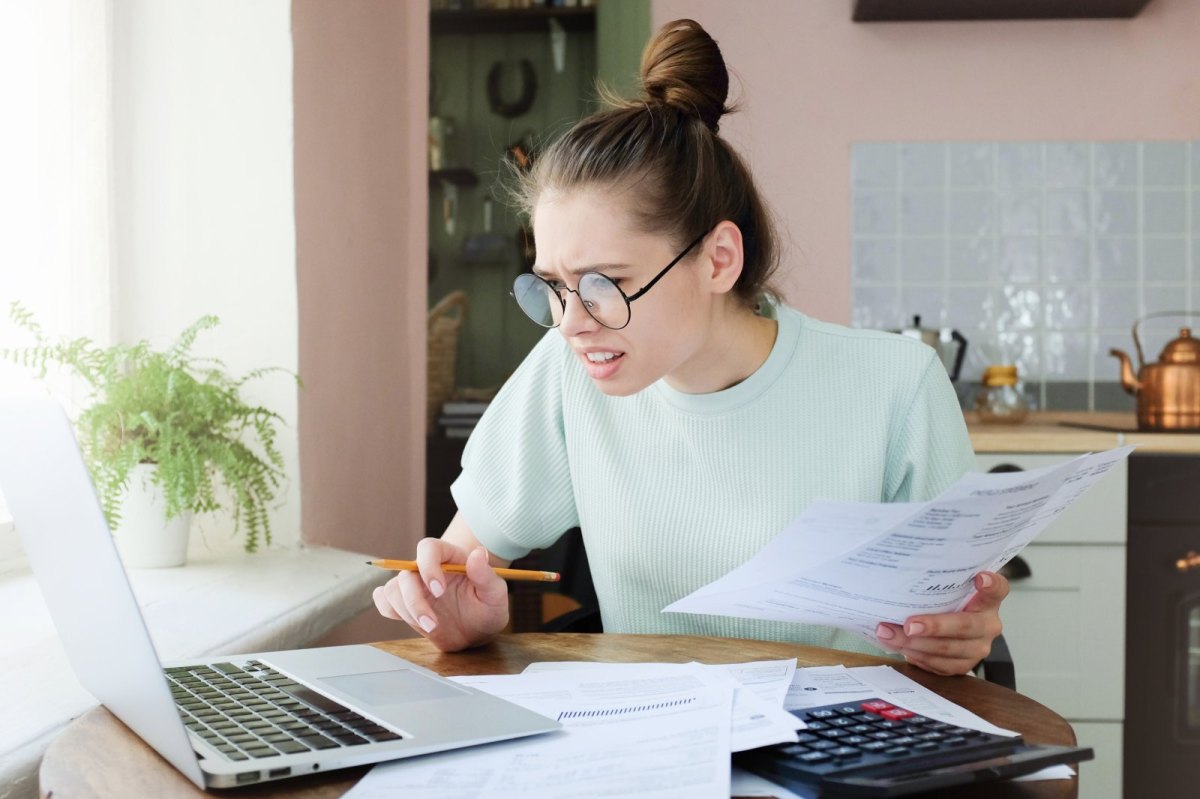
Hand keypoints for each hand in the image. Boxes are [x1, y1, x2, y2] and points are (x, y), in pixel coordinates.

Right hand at [372, 537, 509, 652]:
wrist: (477, 630)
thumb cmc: (487, 608)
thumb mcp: (495, 594)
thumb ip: (486, 574)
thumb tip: (478, 553)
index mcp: (449, 558)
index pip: (428, 548)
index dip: (428, 566)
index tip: (438, 590)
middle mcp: (427, 569)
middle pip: (405, 574)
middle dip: (415, 601)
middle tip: (432, 624)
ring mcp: (414, 586)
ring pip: (392, 590)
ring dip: (406, 611)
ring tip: (431, 626)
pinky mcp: (404, 604)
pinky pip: (384, 601)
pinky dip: (390, 610)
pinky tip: (410, 620)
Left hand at [873, 571, 1009, 675]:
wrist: (947, 632)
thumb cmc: (944, 605)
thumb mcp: (946, 592)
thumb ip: (939, 585)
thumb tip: (900, 576)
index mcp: (987, 601)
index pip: (997, 590)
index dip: (991, 584)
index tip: (980, 578)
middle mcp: (988, 625)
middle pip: (965, 626)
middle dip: (934, 626)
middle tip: (909, 625)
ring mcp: (978, 648)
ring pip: (947, 649)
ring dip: (914, 643)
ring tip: (888, 633)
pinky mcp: (964, 666)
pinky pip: (939, 665)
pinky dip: (916, 655)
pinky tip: (898, 646)